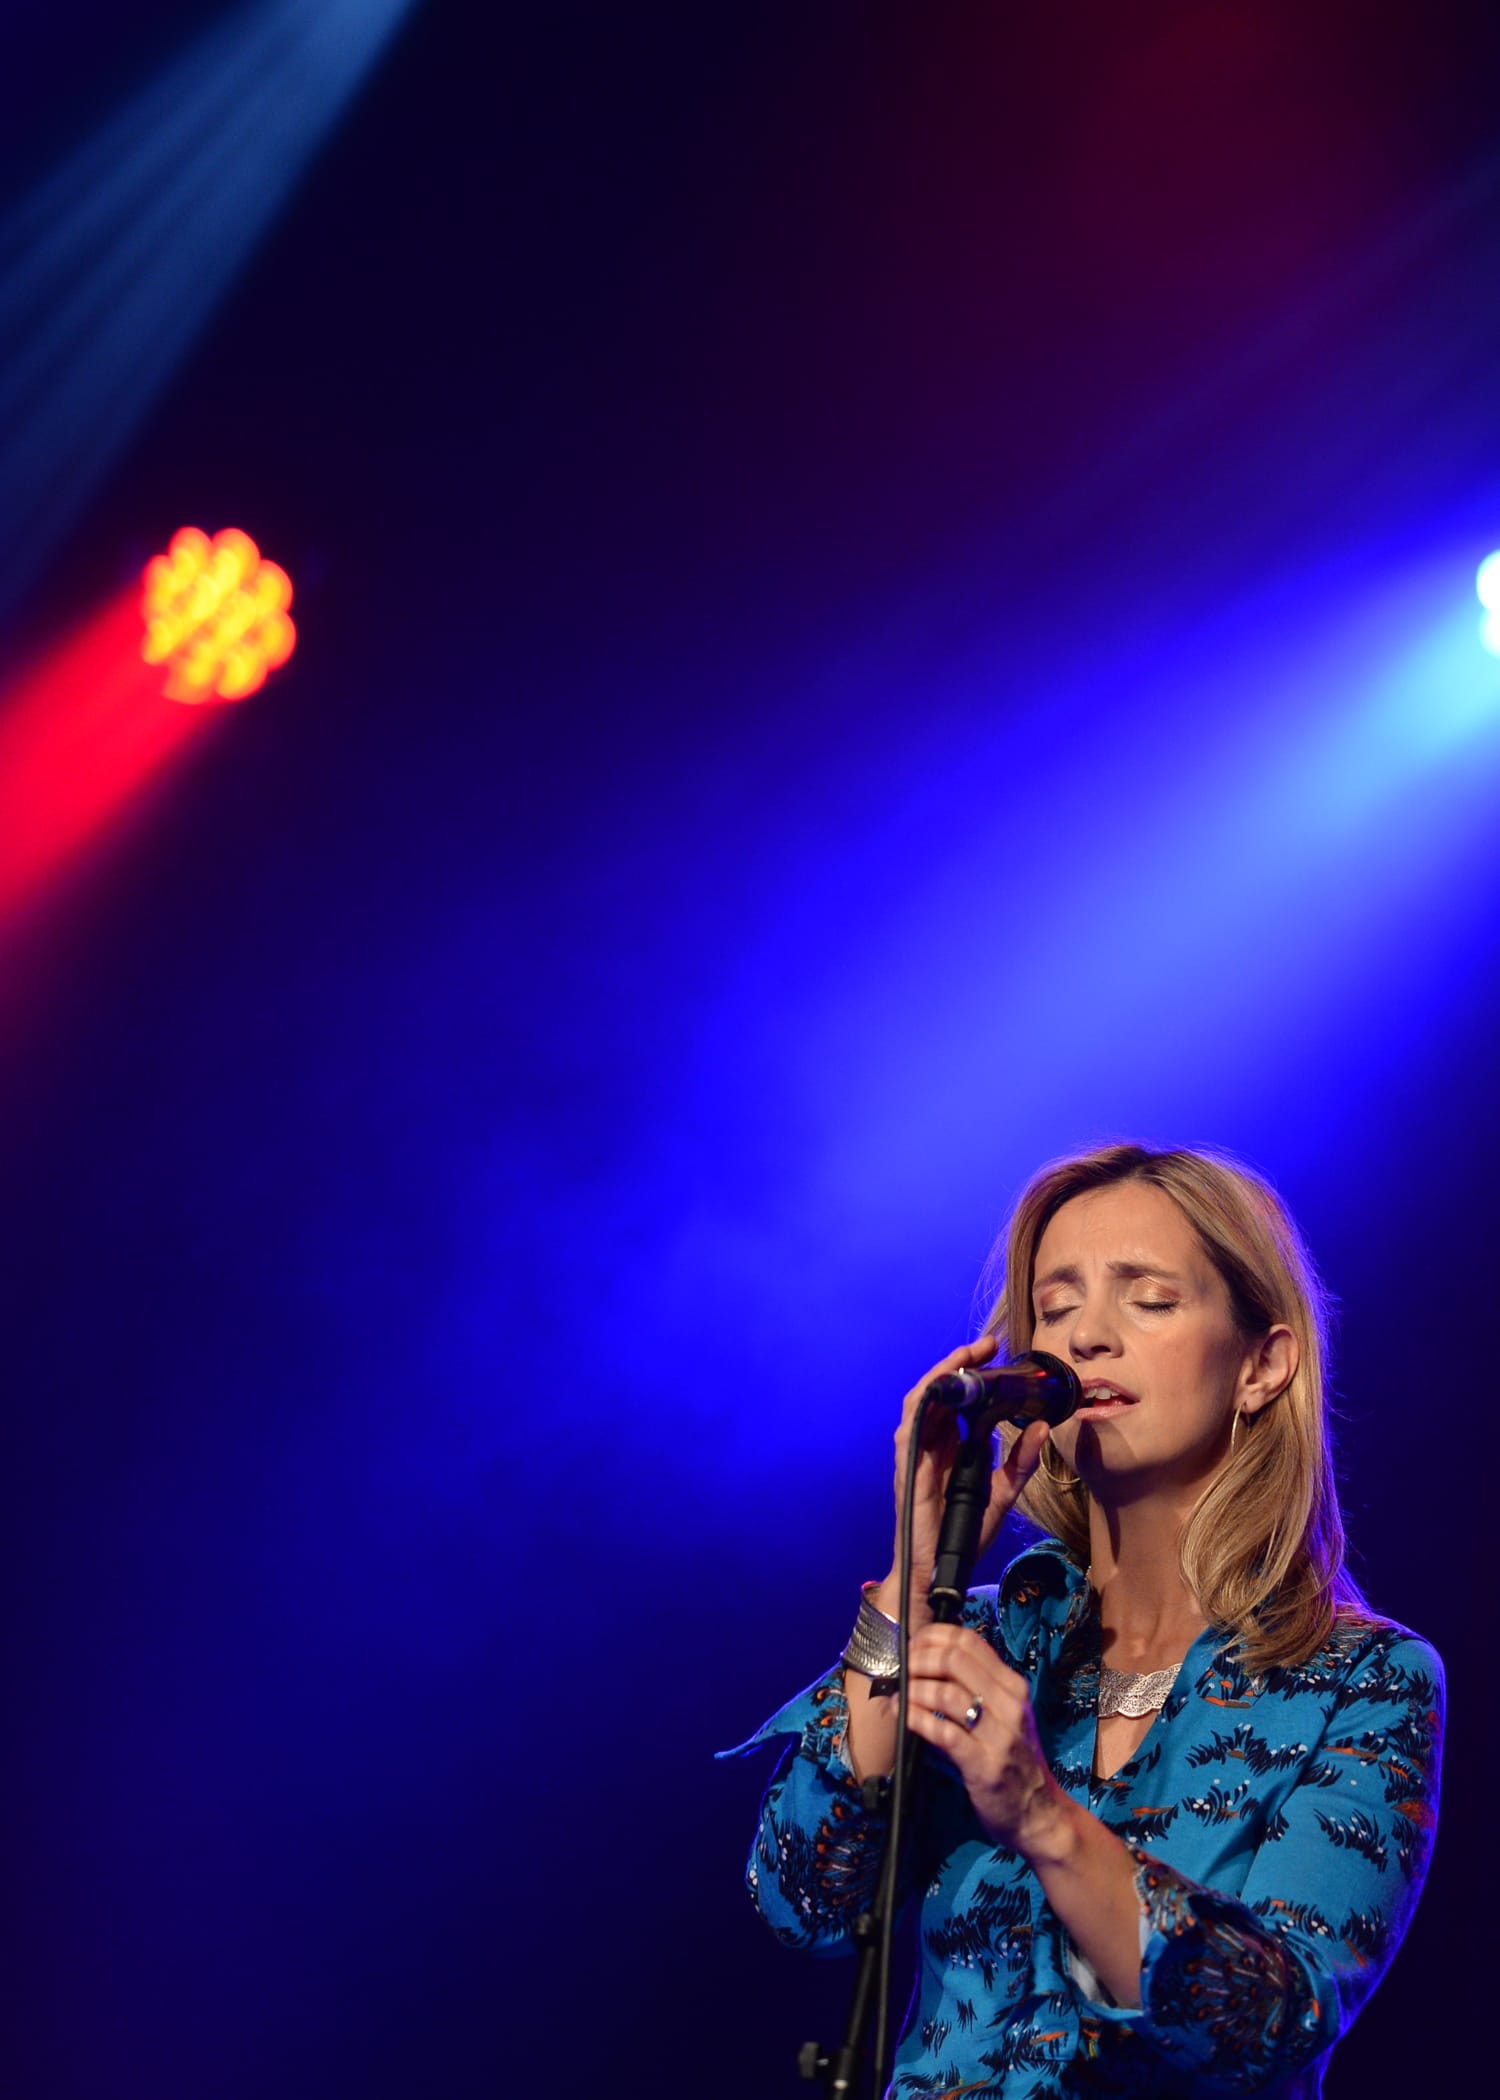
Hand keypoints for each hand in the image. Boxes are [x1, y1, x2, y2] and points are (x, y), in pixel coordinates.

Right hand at [874, 1338, 1052, 1623]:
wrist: (938, 1572)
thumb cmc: (964, 1535)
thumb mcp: (1003, 1492)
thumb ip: (1021, 1461)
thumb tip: (1043, 1425)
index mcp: (950, 1446)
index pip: (958, 1399)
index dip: (973, 1373)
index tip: (997, 1353)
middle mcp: (930, 1442)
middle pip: (940, 1391)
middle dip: (960, 1363)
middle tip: (987, 1345)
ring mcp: (915, 1451)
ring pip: (922, 1399)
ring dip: (943, 1374)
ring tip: (967, 1357)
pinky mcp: (907, 1463)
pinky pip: (911, 1424)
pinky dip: (925, 1401)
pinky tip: (943, 1388)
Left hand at [904, 1622, 1071, 1858]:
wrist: (1040, 1814)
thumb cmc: (1016, 1762)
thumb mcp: (1005, 1716)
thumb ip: (977, 1688)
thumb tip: (929, 1661)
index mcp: (1012, 1686)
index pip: (969, 1640)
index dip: (932, 1637)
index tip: (911, 1646)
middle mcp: (1010, 1703)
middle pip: (954, 1659)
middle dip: (918, 1659)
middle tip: (900, 1670)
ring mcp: (999, 1734)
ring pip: (946, 1693)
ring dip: (913, 1690)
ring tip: (897, 1696)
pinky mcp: (984, 1764)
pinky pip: (943, 1732)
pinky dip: (917, 1719)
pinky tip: (905, 1716)